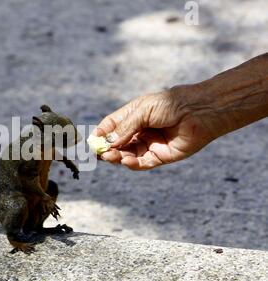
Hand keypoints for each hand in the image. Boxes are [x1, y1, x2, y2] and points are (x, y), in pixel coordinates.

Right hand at [93, 87, 220, 169]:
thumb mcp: (143, 110)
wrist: (201, 111)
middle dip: (108, 148)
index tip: (91, 142)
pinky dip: (132, 164)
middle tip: (100, 154)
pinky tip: (126, 160)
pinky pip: (142, 163)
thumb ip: (125, 127)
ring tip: (111, 156)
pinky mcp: (161, 156)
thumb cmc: (172, 103)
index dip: (101, 134)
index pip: (112, 127)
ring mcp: (150, 144)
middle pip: (117, 143)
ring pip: (128, 154)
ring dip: (118, 157)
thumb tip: (108, 143)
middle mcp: (140, 131)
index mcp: (134, 116)